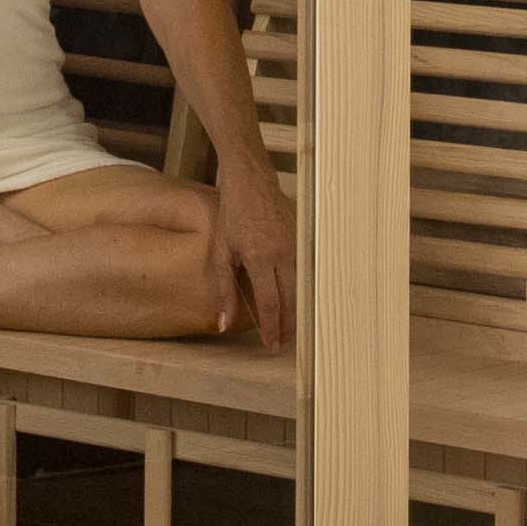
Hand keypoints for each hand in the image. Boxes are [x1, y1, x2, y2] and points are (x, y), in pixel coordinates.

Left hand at [211, 169, 297, 347]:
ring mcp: (297, 244)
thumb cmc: (233, 215)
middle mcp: (283, 253)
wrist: (252, 181)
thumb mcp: (221, 252)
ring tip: (291, 328)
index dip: (272, 327)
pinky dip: (301, 289)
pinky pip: (305, 270)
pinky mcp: (304, 238)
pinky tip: (298, 301)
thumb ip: (224, 289)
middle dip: (288, 325)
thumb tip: (223, 323)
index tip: (271, 344)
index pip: (270, 302)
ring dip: (297, 309)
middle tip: (283, 343)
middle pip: (291, 299)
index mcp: (261, 257)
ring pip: (301, 286)